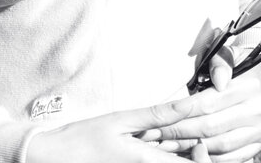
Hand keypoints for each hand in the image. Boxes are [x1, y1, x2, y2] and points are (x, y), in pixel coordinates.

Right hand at [27, 95, 210, 162]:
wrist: (55, 158)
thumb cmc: (82, 140)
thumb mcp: (120, 120)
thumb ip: (157, 115)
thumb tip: (189, 104)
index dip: (205, 155)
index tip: (199, 140)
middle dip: (194, 153)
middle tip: (189, 139)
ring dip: (178, 154)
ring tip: (171, 140)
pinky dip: (163, 155)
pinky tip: (155, 145)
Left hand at [138, 56, 260, 162]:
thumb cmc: (236, 67)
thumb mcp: (227, 54)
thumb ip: (219, 62)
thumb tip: (219, 80)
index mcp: (249, 86)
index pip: (208, 103)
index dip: (181, 112)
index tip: (159, 118)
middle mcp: (258, 111)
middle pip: (211, 127)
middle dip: (180, 132)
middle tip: (156, 135)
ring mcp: (260, 131)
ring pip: (220, 146)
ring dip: (191, 148)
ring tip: (168, 145)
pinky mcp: (259, 145)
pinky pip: (231, 158)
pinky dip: (208, 157)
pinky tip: (188, 152)